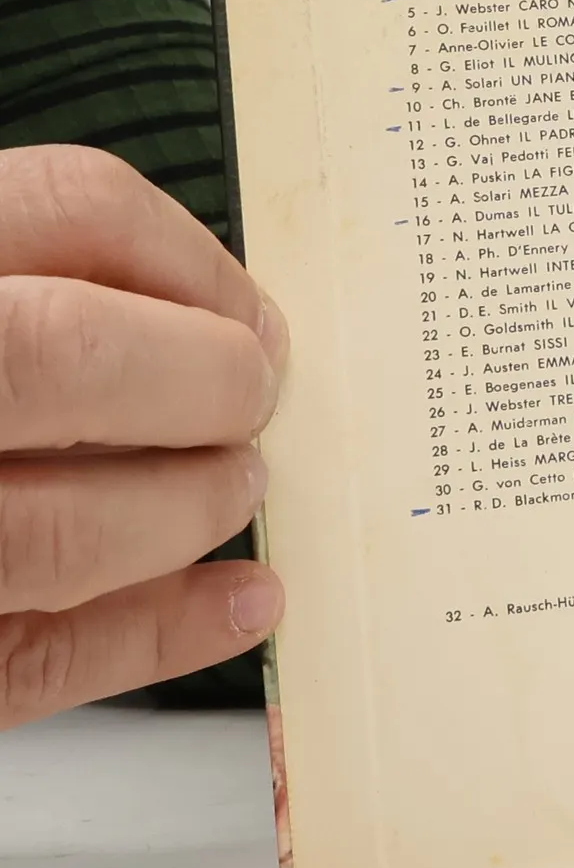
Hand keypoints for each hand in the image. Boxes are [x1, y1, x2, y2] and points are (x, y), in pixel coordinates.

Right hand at [0, 147, 286, 728]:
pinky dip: (161, 633)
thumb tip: (221, 324)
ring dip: (188, 510)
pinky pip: (35, 658)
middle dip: (205, 380)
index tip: (246, 315)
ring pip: (57, 533)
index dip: (194, 266)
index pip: (68, 209)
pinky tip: (241, 602)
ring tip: (235, 488)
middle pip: (66, 353)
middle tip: (249, 401)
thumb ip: (31, 281)